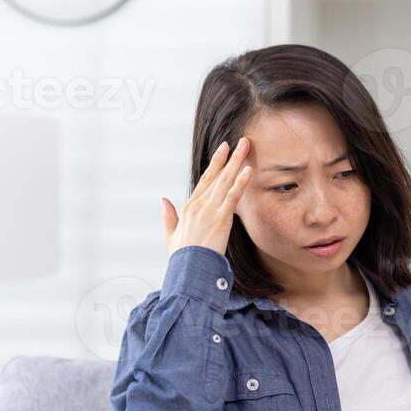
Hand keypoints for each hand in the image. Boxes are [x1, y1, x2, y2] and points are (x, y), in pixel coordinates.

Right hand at [163, 138, 251, 256]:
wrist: (189, 269)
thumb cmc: (183, 256)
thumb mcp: (171, 234)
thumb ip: (168, 216)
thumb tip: (163, 200)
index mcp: (189, 206)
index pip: (205, 180)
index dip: (215, 164)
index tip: (223, 150)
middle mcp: (199, 204)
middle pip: (217, 175)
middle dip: (229, 157)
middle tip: (240, 141)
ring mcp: (210, 210)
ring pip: (225, 181)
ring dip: (237, 162)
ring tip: (246, 147)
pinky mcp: (221, 218)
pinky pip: (232, 196)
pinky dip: (240, 182)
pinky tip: (247, 169)